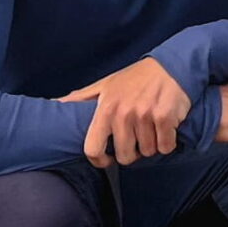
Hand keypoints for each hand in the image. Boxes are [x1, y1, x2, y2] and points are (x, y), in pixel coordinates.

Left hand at [57, 58, 191, 166]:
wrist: (171, 66)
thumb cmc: (137, 77)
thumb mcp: (106, 84)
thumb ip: (82, 98)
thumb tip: (56, 104)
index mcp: (105, 108)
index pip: (92, 148)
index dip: (99, 160)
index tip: (107, 160)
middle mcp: (123, 113)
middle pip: (125, 156)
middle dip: (133, 152)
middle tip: (138, 139)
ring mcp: (145, 116)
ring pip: (147, 152)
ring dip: (152, 145)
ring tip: (153, 129)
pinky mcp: (165, 118)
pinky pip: (165, 146)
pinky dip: (168, 142)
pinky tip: (167, 129)